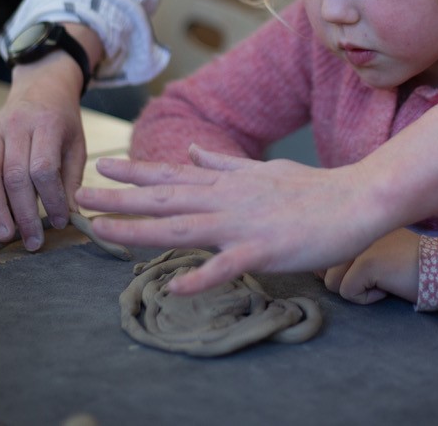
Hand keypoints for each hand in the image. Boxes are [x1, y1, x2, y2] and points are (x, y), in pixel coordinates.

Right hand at [0, 32, 100, 249]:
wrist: (41, 87)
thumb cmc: (62, 121)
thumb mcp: (76, 144)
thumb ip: (71, 180)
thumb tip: (71, 217)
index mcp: (46, 125)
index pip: (43, 168)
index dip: (51, 198)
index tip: (59, 222)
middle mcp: (16, 127)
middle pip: (14, 175)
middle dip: (23, 213)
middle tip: (32, 241)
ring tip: (5, 235)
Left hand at [77, 85, 437, 296]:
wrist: (358, 199)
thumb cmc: (313, 189)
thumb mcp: (262, 170)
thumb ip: (223, 163)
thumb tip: (192, 151)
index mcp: (228, 183)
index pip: (173, 176)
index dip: (136, 173)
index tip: (102, 167)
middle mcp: (227, 199)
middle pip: (165, 199)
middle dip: (120, 199)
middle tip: (79, 196)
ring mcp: (244, 223)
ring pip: (182, 227)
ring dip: (140, 231)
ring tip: (102, 233)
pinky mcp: (265, 249)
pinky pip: (227, 266)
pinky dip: (201, 276)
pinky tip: (174, 286)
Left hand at [320, 228, 420, 304]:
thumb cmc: (407, 263)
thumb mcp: (373, 251)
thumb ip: (343, 253)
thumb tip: (315, 269)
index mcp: (353, 222)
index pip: (321, 250)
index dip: (332, 267)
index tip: (362, 268)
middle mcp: (352, 228)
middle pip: (323, 271)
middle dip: (347, 282)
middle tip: (379, 272)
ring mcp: (358, 243)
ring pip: (332, 283)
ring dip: (358, 289)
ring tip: (384, 276)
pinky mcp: (366, 262)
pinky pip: (349, 293)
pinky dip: (369, 298)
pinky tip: (388, 285)